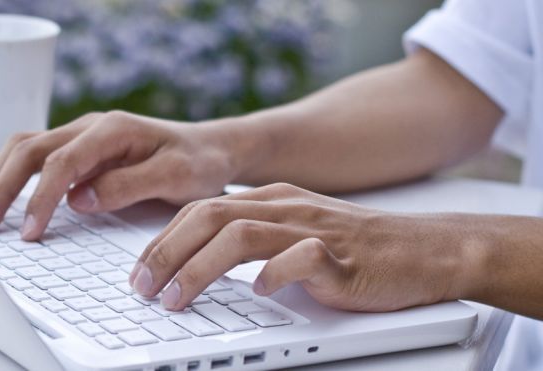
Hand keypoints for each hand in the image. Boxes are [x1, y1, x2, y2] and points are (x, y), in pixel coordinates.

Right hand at [0, 110, 248, 239]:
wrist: (211, 149)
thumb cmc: (197, 163)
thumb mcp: (175, 177)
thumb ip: (127, 185)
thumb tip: (78, 199)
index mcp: (111, 130)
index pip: (60, 162)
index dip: (39, 198)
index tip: (29, 232)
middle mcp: (89, 127)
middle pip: (28, 149)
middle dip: (1, 187)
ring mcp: (80, 135)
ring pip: (23, 148)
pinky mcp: (77, 149)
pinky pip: (34, 156)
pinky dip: (11, 176)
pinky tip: (1, 200)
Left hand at [130, 182, 481, 311]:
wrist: (427, 251)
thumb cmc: (357, 250)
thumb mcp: (294, 232)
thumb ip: (250, 239)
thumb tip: (194, 264)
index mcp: (271, 199)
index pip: (200, 209)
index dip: (162, 240)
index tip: (138, 273)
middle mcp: (286, 207)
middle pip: (209, 216)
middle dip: (166, 252)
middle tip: (142, 288)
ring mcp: (314, 229)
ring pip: (241, 235)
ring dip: (200, 268)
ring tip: (178, 298)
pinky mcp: (343, 257)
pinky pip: (301, 258)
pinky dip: (274, 274)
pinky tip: (259, 293)